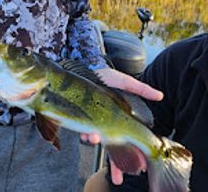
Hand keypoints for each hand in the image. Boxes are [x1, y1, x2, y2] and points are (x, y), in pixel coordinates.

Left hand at [81, 67, 162, 183]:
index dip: (136, 152)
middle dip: (116, 163)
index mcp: (121, 116)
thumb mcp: (126, 83)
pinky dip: (86, 134)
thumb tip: (160, 96)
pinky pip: (85, 130)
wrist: (87, 68)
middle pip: (115, 146)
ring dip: (98, 142)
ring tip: (96, 138)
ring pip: (100, 139)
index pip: (131, 138)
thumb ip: (142, 90)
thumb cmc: (107, 76)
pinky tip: (87, 133)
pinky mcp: (83, 117)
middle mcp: (109, 121)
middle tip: (119, 176)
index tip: (142, 165)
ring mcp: (96, 120)